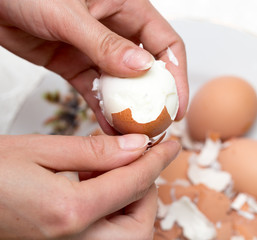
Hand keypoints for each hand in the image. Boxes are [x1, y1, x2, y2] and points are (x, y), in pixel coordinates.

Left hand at [0, 0, 188, 133]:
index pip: (165, 44)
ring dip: (128, 108)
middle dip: (153, 98)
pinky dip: (103, 109)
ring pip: (121, 84)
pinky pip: (95, 91)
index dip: (176, 74)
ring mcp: (96, 51)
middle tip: (157, 125)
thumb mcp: (69, 12)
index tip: (177, 104)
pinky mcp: (77, 65)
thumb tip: (141, 66)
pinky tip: (110, 127)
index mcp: (126, 7)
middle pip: (146, 69)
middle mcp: (116, 30)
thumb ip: (104, 42)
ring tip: (135, 133)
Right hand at [0, 134, 179, 238]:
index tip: (172, 145)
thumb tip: (136, 146)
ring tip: (107, 167)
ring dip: (129, 198)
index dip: (158, 160)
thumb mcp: (42, 150)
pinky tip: (94, 181)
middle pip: (139, 225)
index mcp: (69, 212)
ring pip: (127, 233)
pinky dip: (113, 207)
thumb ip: (94, 151)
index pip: (134, 184)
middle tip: (134, 159)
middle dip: (146, 190)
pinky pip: (106, 233)